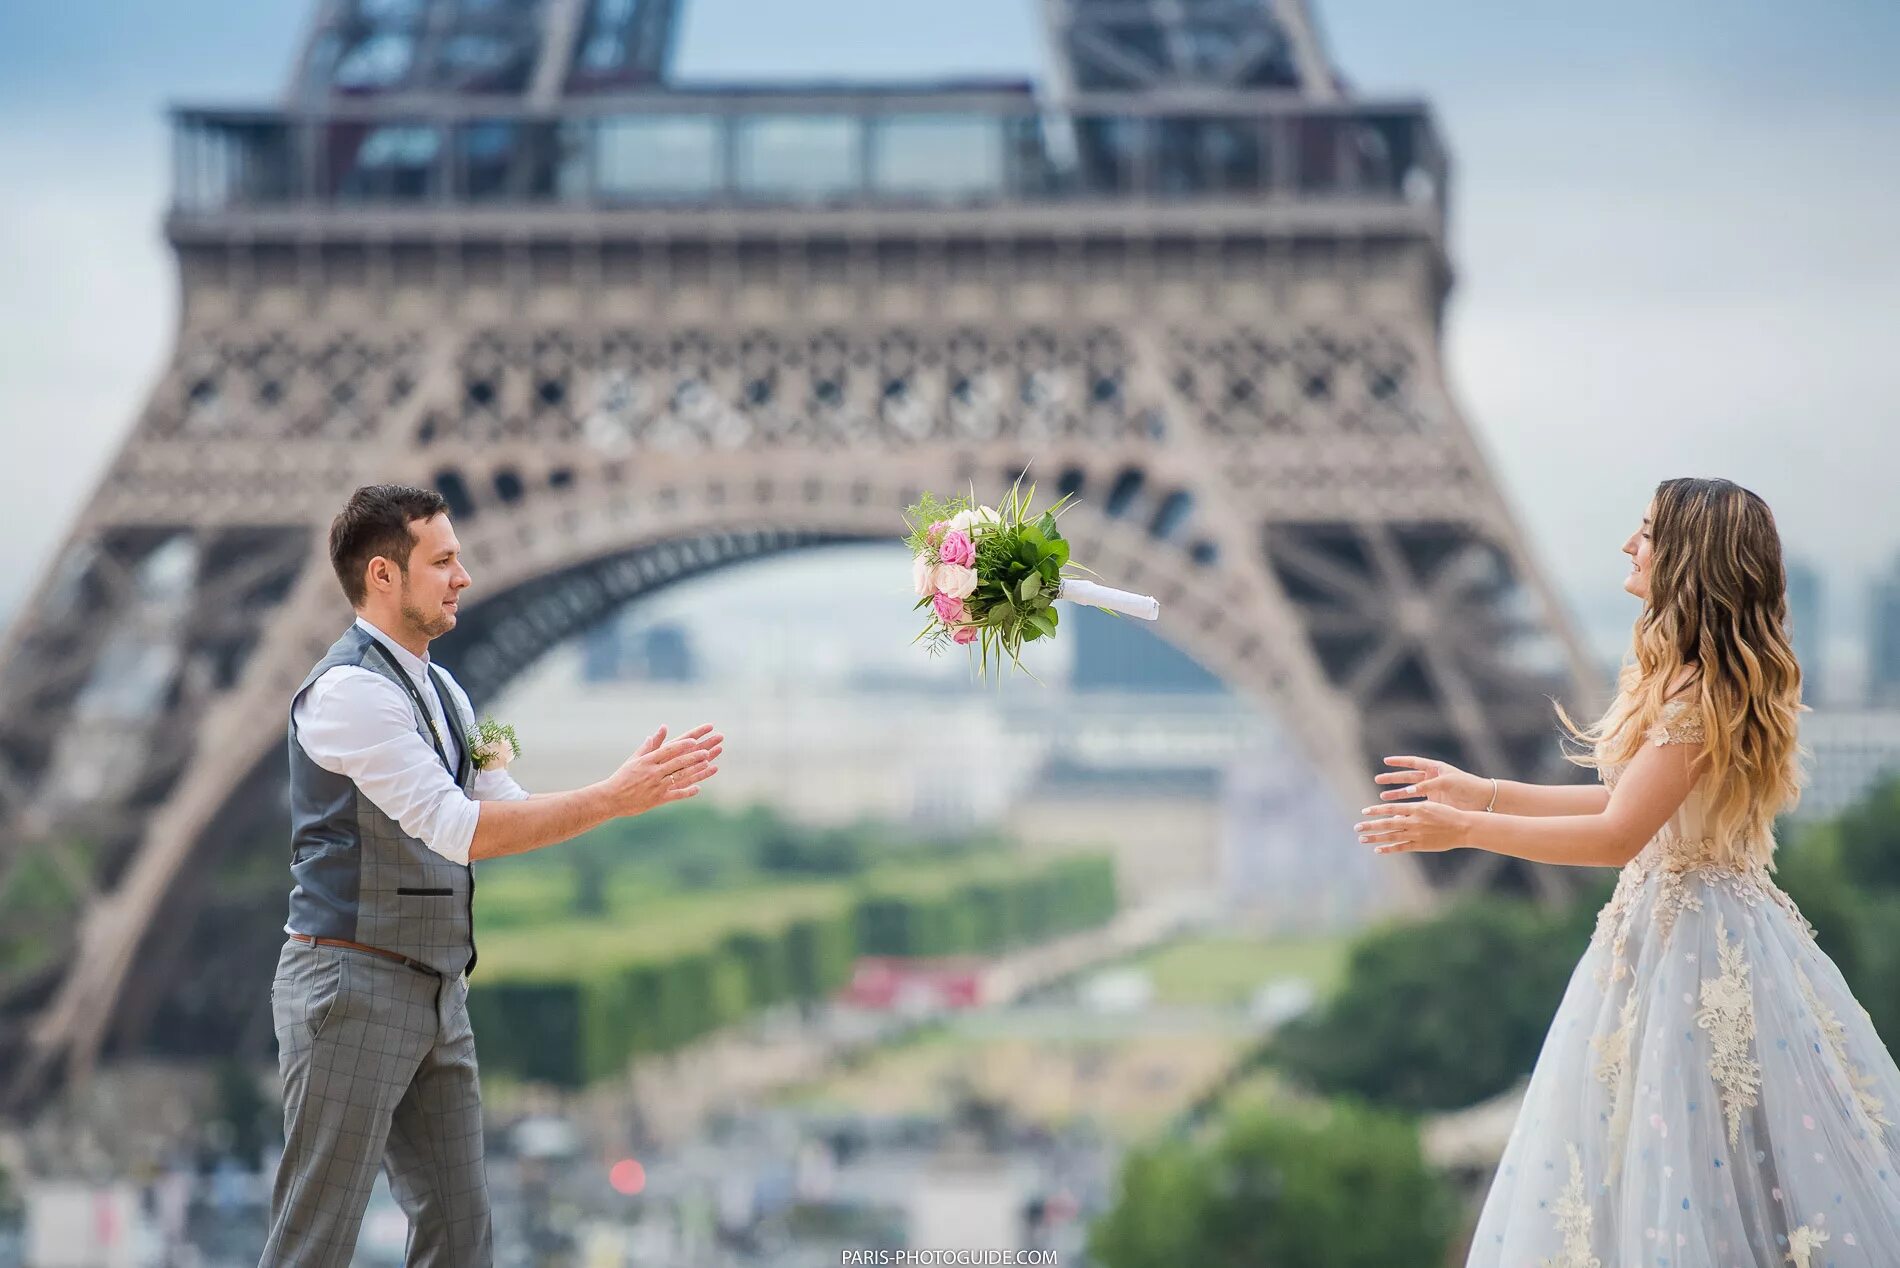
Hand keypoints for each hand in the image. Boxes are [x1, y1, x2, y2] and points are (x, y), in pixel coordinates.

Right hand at [604, 724, 722, 816]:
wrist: (610, 798)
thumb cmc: (622, 777)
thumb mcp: (634, 759)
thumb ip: (648, 746)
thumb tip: (660, 730)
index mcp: (647, 761)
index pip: (668, 750)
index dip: (682, 745)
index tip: (694, 740)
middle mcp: (653, 772)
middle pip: (677, 763)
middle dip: (693, 756)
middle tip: (707, 751)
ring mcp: (656, 786)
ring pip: (679, 777)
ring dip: (695, 770)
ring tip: (708, 764)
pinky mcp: (657, 799)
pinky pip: (675, 795)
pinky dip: (687, 792)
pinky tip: (698, 788)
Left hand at [1355, 799, 1471, 854]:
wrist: (1463, 827)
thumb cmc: (1447, 814)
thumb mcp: (1428, 807)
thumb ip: (1411, 811)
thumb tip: (1395, 815)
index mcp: (1416, 808)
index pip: (1391, 809)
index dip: (1376, 810)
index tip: (1364, 811)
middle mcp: (1414, 821)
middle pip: (1387, 823)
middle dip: (1370, 825)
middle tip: (1357, 827)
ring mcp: (1416, 834)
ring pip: (1391, 836)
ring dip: (1375, 838)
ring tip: (1362, 838)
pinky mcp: (1420, 845)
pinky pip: (1401, 847)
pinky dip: (1389, 849)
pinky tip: (1378, 850)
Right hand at [1373, 755, 1490, 811]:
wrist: (1482, 800)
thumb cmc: (1466, 786)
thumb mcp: (1446, 782)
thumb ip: (1427, 786)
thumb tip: (1407, 792)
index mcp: (1434, 768)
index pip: (1413, 762)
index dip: (1399, 761)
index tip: (1385, 761)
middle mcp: (1431, 778)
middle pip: (1408, 777)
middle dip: (1392, 779)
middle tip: (1378, 780)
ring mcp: (1432, 791)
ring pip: (1409, 791)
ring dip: (1396, 794)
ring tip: (1382, 797)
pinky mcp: (1435, 803)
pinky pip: (1417, 803)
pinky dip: (1407, 806)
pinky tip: (1397, 810)